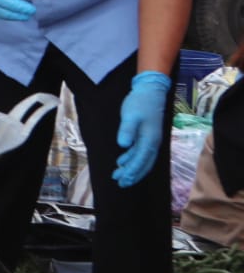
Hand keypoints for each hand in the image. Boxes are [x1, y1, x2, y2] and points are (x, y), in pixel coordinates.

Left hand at [114, 71, 170, 187]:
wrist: (151, 90)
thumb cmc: (140, 102)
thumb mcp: (130, 115)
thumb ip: (127, 130)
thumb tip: (123, 146)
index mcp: (150, 139)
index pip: (141, 160)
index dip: (132, 171)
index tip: (122, 180)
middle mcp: (153, 142)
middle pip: (144, 164)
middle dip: (133, 175)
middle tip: (120, 183)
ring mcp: (152, 139)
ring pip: (143, 159)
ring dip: (132, 168)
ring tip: (120, 175)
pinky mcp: (148, 135)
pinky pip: (142, 152)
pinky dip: (134, 159)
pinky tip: (123, 161)